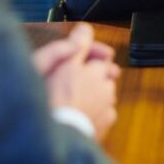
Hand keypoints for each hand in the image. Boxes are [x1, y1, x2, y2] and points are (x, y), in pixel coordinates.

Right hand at [32, 23, 119, 138]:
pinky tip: (81, 113)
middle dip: (94, 75)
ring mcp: (107, 108)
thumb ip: (77, 46)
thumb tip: (85, 28)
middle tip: (73, 78)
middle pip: (105, 76)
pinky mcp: (104, 126)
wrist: (58, 134)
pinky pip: (103, 114)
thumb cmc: (57, 99)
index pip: (104, 56)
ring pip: (104, 95)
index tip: (80, 55)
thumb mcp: (63, 65)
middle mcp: (107, 88)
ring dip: (95, 93)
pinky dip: (95, 112)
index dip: (91, 54)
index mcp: (98, 71)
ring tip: (74, 98)